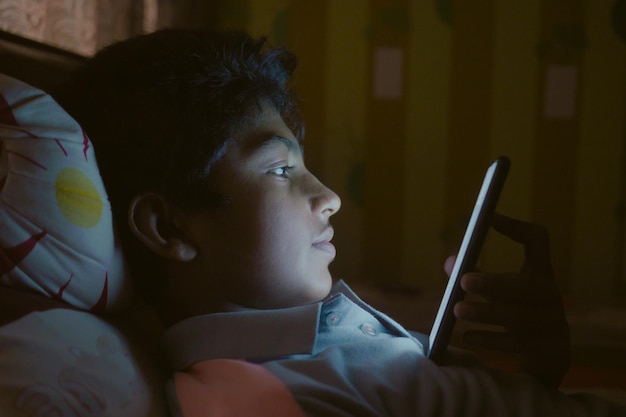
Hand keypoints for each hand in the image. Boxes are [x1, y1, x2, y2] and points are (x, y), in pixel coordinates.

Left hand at [445, 213, 570, 388]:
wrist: (551, 352)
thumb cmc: (520, 309)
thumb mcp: (504, 291)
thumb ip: (480, 277)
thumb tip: (450, 262)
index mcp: (541, 272)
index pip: (538, 241)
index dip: (516, 228)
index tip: (491, 217)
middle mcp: (548, 295)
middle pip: (525, 286)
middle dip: (493, 283)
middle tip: (464, 281)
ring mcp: (548, 323)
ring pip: (515, 317)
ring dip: (483, 313)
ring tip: (457, 310)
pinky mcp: (542, 348)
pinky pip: (512, 343)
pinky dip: (487, 339)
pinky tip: (466, 336)